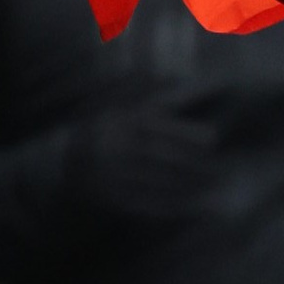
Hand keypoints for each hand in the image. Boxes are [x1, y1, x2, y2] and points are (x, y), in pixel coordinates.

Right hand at [65, 91, 216, 226]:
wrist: (60, 163)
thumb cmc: (99, 130)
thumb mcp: (114, 105)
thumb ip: (143, 93)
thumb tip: (173, 76)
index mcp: (115, 123)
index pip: (157, 128)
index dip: (186, 134)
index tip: (213, 139)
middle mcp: (112, 148)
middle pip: (161, 158)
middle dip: (194, 165)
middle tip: (223, 171)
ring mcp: (109, 175)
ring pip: (155, 183)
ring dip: (188, 188)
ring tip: (215, 189)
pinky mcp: (109, 198)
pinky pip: (144, 204)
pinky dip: (171, 207)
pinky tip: (193, 207)